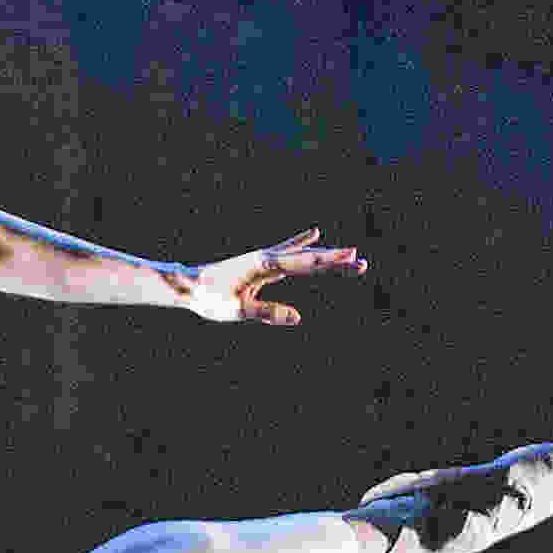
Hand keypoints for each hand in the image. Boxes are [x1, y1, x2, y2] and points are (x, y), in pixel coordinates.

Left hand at [182, 226, 365, 324]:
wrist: (189, 285)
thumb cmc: (210, 299)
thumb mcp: (238, 311)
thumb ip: (268, 313)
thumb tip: (299, 318)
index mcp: (264, 265)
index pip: (304, 264)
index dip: (330, 262)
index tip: (352, 259)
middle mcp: (267, 257)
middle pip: (309, 259)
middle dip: (336, 261)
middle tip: (363, 263)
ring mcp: (264, 257)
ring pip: (302, 255)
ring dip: (326, 255)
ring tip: (352, 253)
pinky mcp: (260, 262)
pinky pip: (286, 252)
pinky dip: (301, 243)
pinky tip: (315, 233)